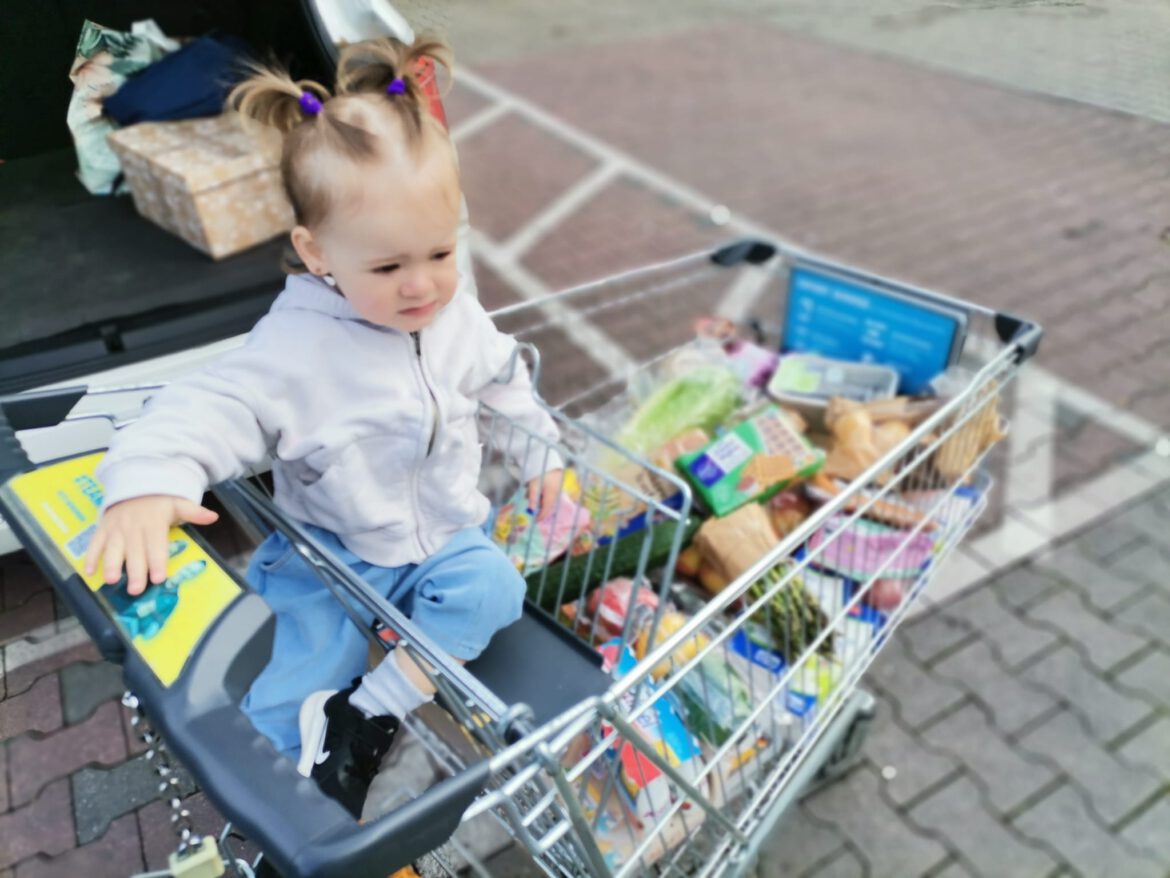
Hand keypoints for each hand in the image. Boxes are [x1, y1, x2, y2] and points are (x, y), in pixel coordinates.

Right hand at [83, 495, 218, 595]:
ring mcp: (116, 527)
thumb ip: (194, 513)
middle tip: (136, 590)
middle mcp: (133, 526)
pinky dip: (90, 556)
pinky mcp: (103, 528)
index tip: (159, 577)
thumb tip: (213, 517)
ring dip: (111, 564)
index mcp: (154, 522)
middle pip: (135, 551)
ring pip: (112, 548)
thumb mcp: (179, 503)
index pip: (156, 544)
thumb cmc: (160, 501)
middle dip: (135, 570)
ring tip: (111, 580)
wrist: (135, 484)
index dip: (157, 561)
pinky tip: (89, 571)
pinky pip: (95, 542)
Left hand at [526, 469, 564, 520]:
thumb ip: (533, 498)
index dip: (541, 517)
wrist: (548, 460)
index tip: (535, 521)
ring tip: (530, 494)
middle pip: (547, 506)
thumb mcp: (534, 485)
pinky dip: (542, 495)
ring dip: (539, 500)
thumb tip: (531, 510)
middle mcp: (556, 494)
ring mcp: (557, 490)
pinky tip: (535, 489)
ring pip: (548, 500)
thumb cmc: (540, 473)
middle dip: (539, 508)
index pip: (546, 510)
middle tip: (531, 508)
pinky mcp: (556, 486)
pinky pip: (549, 494)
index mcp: (551, 495)